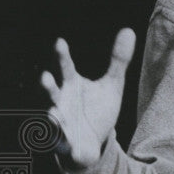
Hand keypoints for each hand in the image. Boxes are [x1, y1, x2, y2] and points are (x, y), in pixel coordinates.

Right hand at [40, 28, 135, 168]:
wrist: (93, 142)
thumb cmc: (97, 109)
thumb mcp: (112, 85)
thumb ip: (118, 60)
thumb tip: (129, 30)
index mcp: (71, 84)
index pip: (66, 67)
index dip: (62, 56)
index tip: (60, 42)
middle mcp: (61, 100)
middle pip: (52, 90)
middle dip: (48, 85)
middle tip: (45, 76)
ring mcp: (60, 121)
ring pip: (52, 117)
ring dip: (52, 115)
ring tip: (53, 113)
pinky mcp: (63, 141)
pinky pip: (60, 142)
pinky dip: (62, 142)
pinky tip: (68, 142)